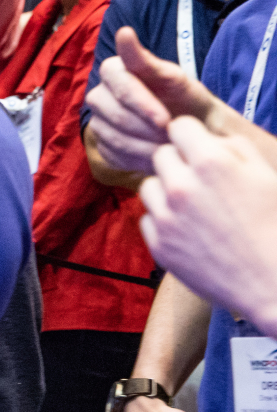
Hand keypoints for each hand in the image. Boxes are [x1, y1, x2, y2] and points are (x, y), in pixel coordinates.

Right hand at [85, 27, 215, 173]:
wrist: (194, 129)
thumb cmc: (186, 99)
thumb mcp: (173, 77)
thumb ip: (145, 58)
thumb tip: (124, 31)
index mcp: (112, 70)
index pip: (117, 84)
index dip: (141, 103)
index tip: (165, 120)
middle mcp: (99, 95)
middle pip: (112, 113)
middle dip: (145, 127)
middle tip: (172, 136)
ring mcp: (98, 121)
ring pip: (112, 136)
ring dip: (144, 145)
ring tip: (169, 147)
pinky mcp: (103, 145)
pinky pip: (113, 155)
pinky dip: (138, 159)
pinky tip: (158, 156)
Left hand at [142, 117, 276, 334]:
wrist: (274, 284)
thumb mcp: (266, 176)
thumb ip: (234, 148)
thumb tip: (207, 138)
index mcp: (211, 163)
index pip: (179, 127)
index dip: (192, 137)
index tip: (201, 150)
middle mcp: (181, 186)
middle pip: (162, 155)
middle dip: (180, 164)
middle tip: (203, 184)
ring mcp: (166, 217)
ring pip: (149, 186)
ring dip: (167, 192)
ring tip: (197, 209)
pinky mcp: (159, 244)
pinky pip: (148, 218)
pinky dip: (165, 221)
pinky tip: (192, 232)